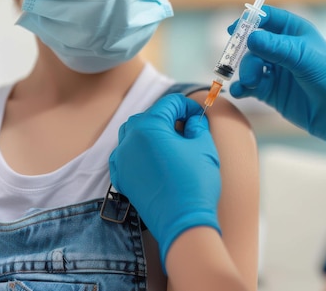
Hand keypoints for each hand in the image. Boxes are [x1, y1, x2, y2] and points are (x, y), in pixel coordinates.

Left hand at [109, 93, 220, 272]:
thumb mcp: (203, 146)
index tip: (200, 115)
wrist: (182, 222)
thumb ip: (197, 126)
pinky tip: (156, 157)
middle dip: (170, 117)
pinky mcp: (121, 177)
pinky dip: (140, 150)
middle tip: (189, 127)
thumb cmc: (195, 183)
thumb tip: (193, 120)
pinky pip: (127, 154)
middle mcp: (129, 140)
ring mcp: (121, 160)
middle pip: (150, 116)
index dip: (188, 106)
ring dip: (153, 131)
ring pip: (134, 133)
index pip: (169, 103)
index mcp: (149, 127)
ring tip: (173, 141)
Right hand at [230, 5, 325, 148]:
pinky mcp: (270, 90)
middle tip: (236, 61)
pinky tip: (239, 92)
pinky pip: (249, 86)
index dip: (249, 21)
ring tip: (251, 82)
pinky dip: (241, 88)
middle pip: (252, 43)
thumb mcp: (304, 58)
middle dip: (243, 52)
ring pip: (249, 65)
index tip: (233, 29)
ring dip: (245, 72)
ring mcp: (274, 70)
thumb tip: (250, 38)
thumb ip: (277, 48)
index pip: (266, 18)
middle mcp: (281, 49)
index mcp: (293, 31)